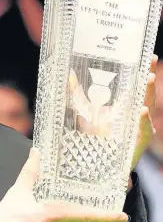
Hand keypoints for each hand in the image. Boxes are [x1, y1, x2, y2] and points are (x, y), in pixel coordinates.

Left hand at [68, 55, 157, 169]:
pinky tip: (142, 111)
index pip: (138, 86)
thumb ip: (77, 94)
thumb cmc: (93, 137)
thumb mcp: (84, 112)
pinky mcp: (136, 145)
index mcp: (125, 108)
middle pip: (145, 94)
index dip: (144, 71)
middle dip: (149, 78)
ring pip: (147, 110)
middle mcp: (134, 117)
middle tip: (151, 62)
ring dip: (148, 94)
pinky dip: (144, 121)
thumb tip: (68, 74)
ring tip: (149, 79)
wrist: (95, 165)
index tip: (149, 55)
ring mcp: (137, 130)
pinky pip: (143, 132)